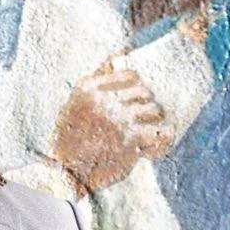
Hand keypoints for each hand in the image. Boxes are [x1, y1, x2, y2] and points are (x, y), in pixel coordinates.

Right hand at [55, 66, 171, 195]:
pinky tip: (158, 144)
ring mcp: (119, 118)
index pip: (131, 75)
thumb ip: (93, 81)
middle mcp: (104, 100)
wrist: (67, 174)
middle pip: (144, 91)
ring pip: (153, 109)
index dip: (139, 85)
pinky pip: (160, 132)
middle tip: (143, 116)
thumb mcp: (71, 105)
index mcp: (89, 89)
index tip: (137, 97)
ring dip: (154, 121)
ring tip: (149, 131)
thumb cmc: (69, 140)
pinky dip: (163, 140)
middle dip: (146, 103)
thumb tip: (117, 55)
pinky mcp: (131, 139)